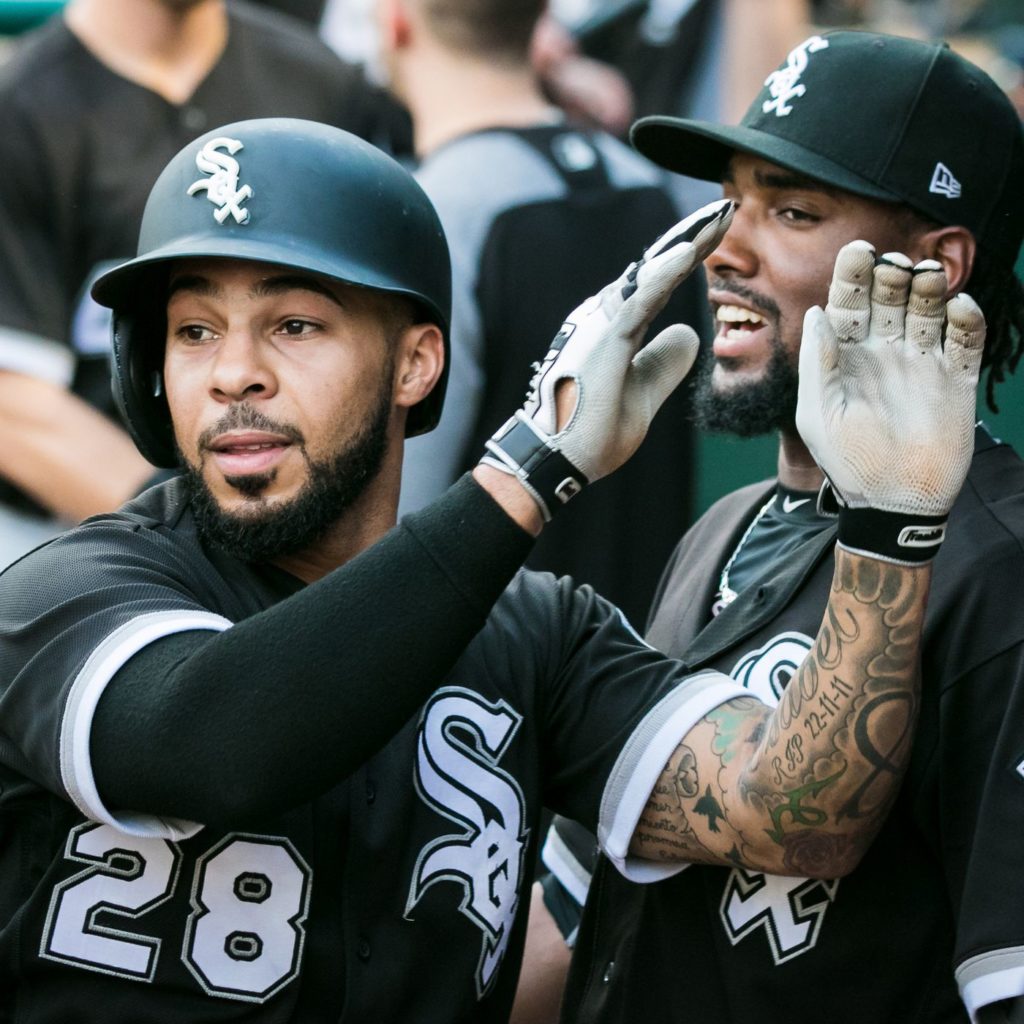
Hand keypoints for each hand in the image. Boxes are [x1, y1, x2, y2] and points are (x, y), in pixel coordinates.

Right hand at [482, 198, 733, 519]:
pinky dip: (663, 275)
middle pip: (654, 270)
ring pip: (647, 277)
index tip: (722, 233)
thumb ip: (666, 362)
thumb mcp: (644, 393)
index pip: (658, 284)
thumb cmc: (592, 429)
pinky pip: (637, 301)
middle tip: (727, 210)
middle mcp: (604, 317)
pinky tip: (689, 253)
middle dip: (692, 238)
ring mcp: (601, 325)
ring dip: (684, 245)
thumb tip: (693, 332)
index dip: (690, 258)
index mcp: (615, 328)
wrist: (557, 459)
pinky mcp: (602, 340)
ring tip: (718, 218)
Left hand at [797, 241, 984, 517]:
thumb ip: (818, 363)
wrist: (894, 503)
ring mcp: (922, 363)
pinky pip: (966, 339)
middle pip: (890, 298)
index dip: (852, 274)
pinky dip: (966, 318)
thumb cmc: (847, 461)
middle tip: (895, 266)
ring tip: (925, 276)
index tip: (859, 249)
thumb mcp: (818, 413)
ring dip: (929, 288)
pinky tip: (959, 307)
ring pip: (929, 310)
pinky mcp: (956, 380)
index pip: (848, 304)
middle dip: (891, 275)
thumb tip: (816, 313)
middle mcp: (884, 352)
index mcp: (846, 357)